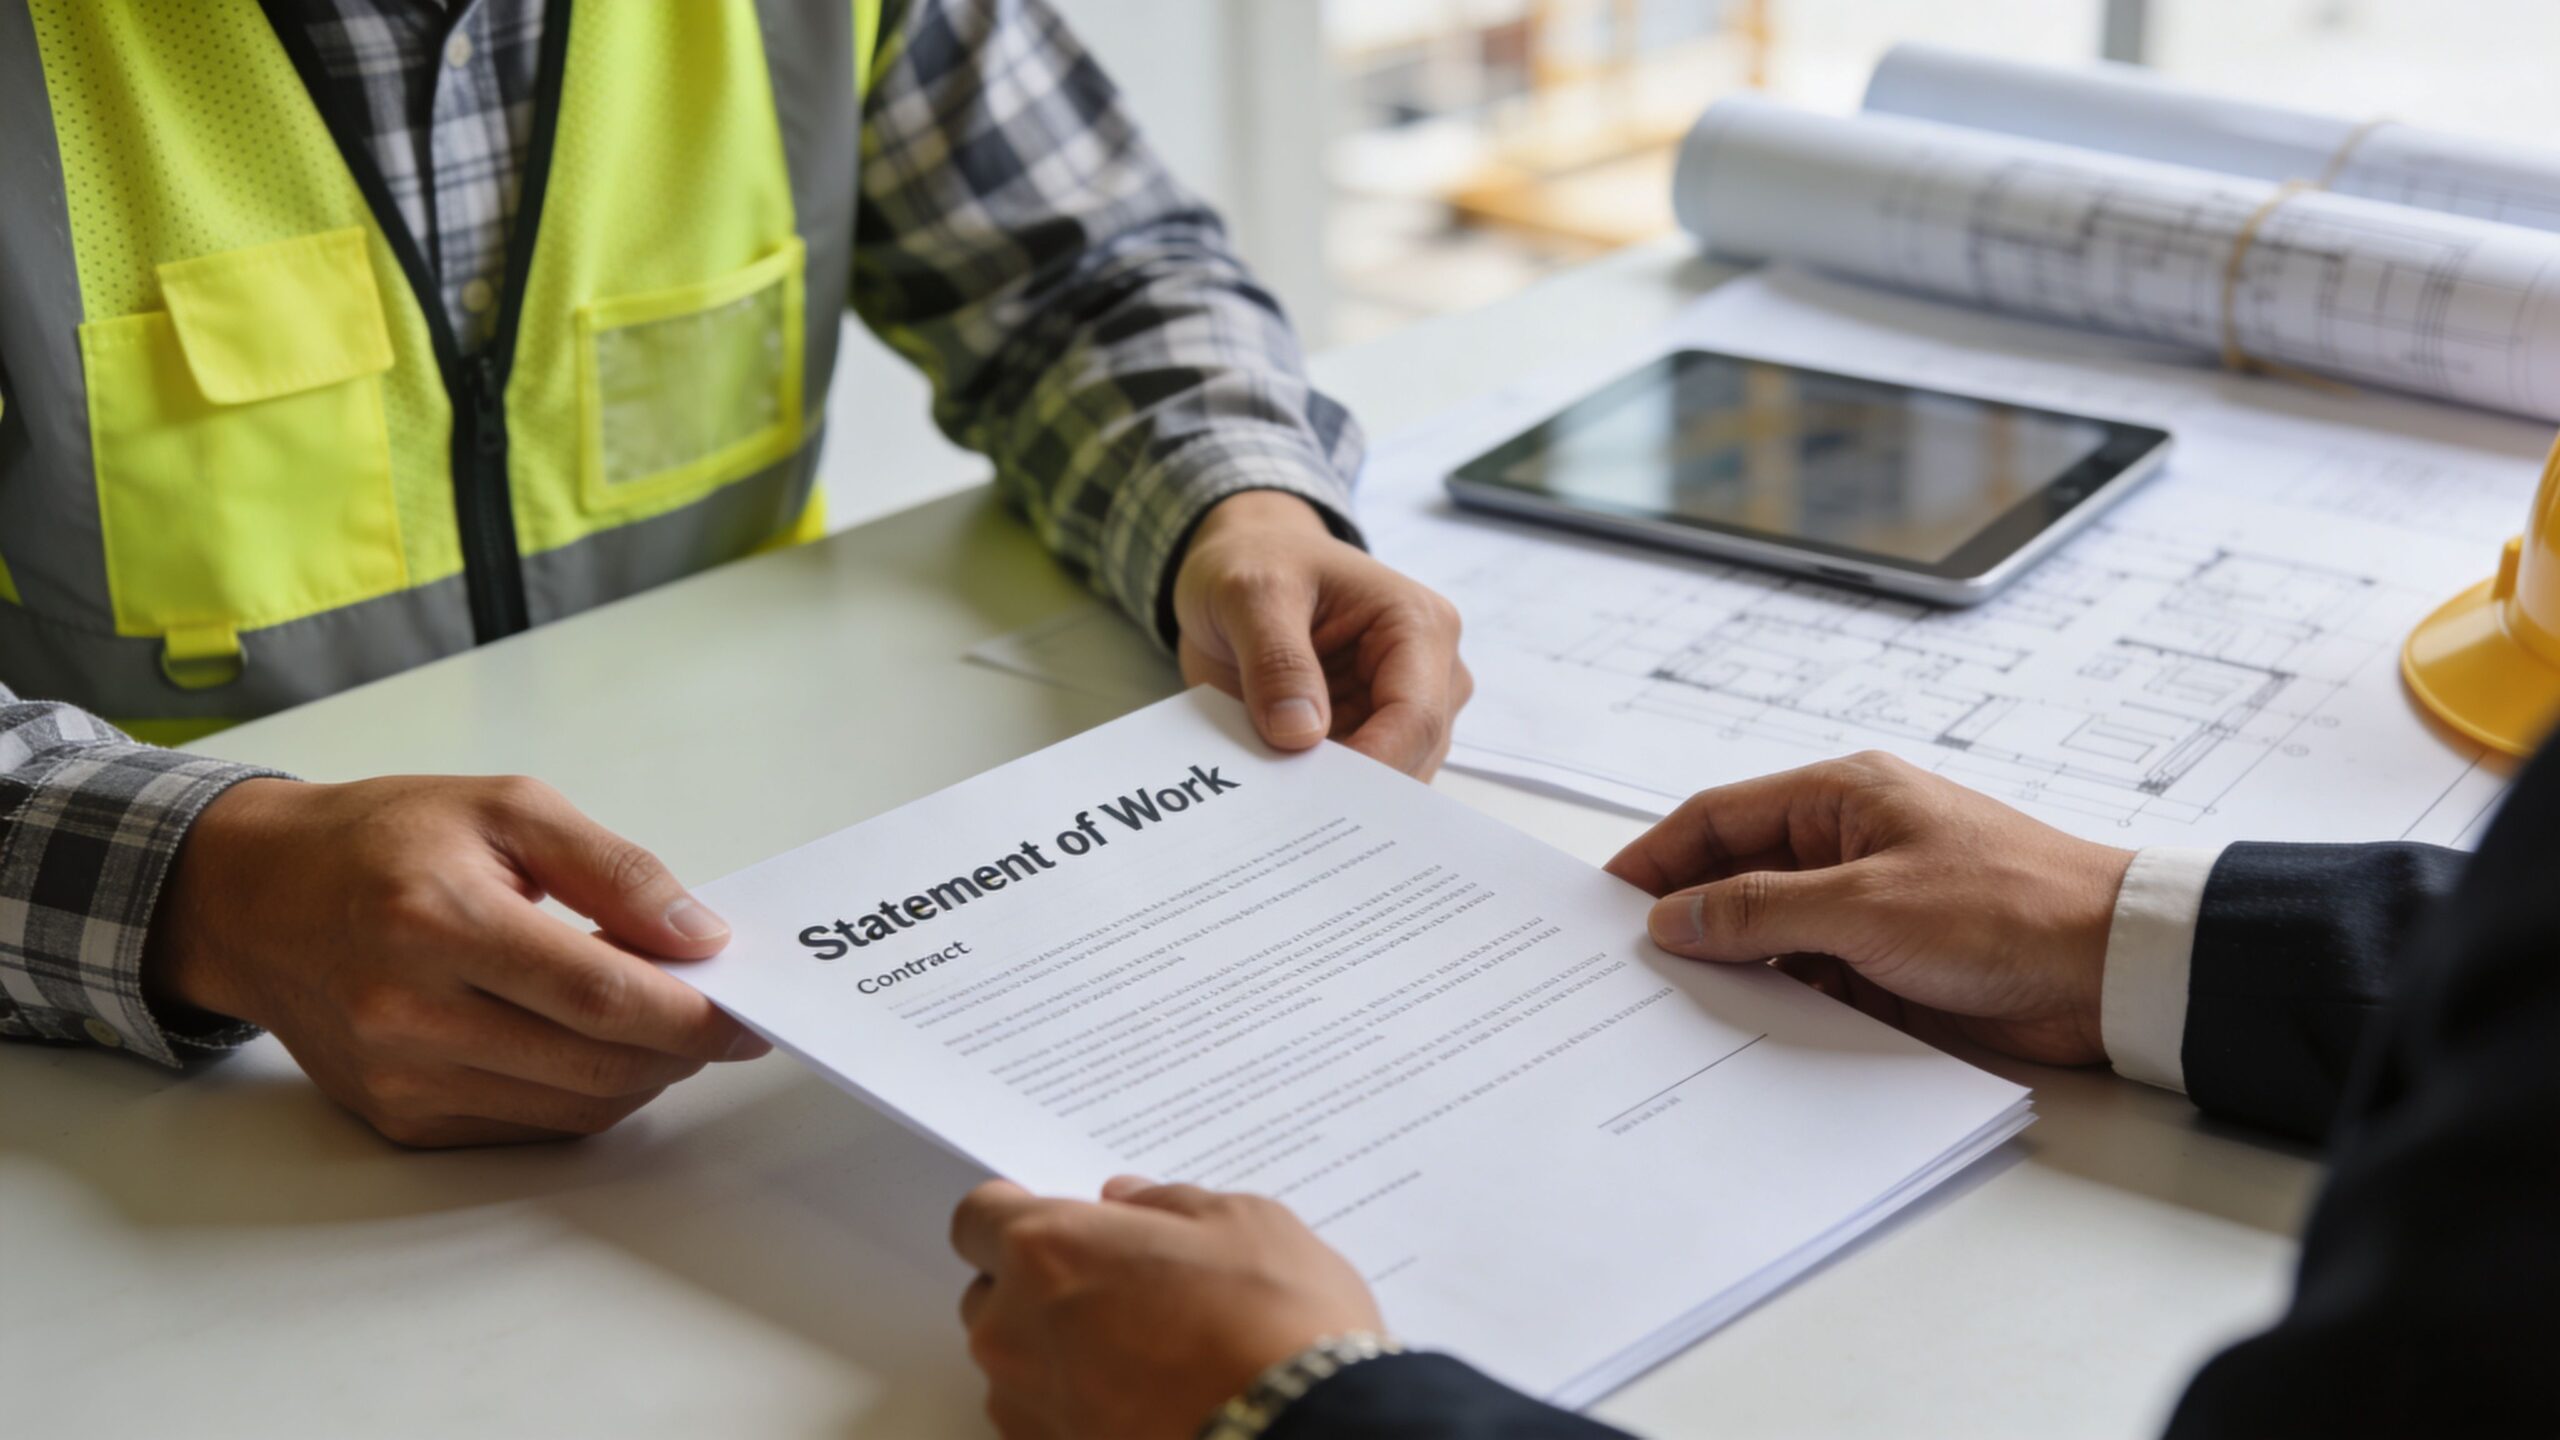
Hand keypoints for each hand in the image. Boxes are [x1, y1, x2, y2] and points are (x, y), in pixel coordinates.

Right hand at [146, 775, 768, 1146]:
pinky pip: (529, 1127)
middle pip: (595, 1065)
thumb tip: (699, 935)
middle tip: (717, 1016)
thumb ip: (614, 871)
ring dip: (640, 1076)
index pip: (599, 996)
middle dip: (680, 1049)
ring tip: (659, 1023)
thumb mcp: (507, 809)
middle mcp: (411, 1013)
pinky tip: (595, 1047)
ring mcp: (402, 1077)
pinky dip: (585, 1096)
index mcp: (438, 922)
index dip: (691, 1014)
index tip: (746, 1011)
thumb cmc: (380, 839)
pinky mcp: (399, 1117)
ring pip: (572, 1108)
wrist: (253, 898)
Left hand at [952, 1176, 1382, 1439]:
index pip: (976, 1219)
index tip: (1059, 1223)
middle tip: (1119, 1285)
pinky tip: (1148, 1400)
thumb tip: (1129, 1202)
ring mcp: (1031, 1410)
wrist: (1304, 1434)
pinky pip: (1047, 1422)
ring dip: (1060, 1353)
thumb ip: (1167, 1205)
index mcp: (1049, 1250)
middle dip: (1038, 1286)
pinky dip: (1082, 1409)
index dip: (1016, 1215)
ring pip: (1017, 1367)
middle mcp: (1016, 1332)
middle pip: (990, 1296)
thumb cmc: (1275, 1325)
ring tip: (1145, 1353)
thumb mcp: (1241, 1224)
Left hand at [1172, 491, 1470, 777]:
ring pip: (1389, 779)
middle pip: (1411, 757)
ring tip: (1278, 806)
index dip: (1373, 768)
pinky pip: (1357, 779)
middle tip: (1288, 818)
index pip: (1416, 718)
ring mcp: (1404, 706)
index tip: (1315, 803)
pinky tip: (1280, 798)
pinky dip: (1321, 792)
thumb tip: (1299, 735)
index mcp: (1418, 625)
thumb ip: (1276, 659)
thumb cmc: (1259, 561)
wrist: (1245, 561)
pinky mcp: (1372, 732)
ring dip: (1335, 795)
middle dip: (1353, 791)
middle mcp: (1429, 671)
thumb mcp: (1250, 593)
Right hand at [1604, 753, 2132, 1066]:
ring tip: (1674, 1012)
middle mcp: (1848, 846)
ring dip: (1733, 969)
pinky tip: (1744, 1035)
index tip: (1605, 906)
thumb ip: (1760, 912)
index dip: (1657, 859)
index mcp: (1842, 798)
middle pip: (1737, 878)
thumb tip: (1673, 920)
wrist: (2114, 968)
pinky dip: (1779, 1003)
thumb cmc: (2008, 907)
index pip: (1719, 818)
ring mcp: (1868, 907)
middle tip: (1627, 969)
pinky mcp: (1890, 964)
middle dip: (1687, 920)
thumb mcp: (1866, 905)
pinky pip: (1811, 981)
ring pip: (1770, 936)